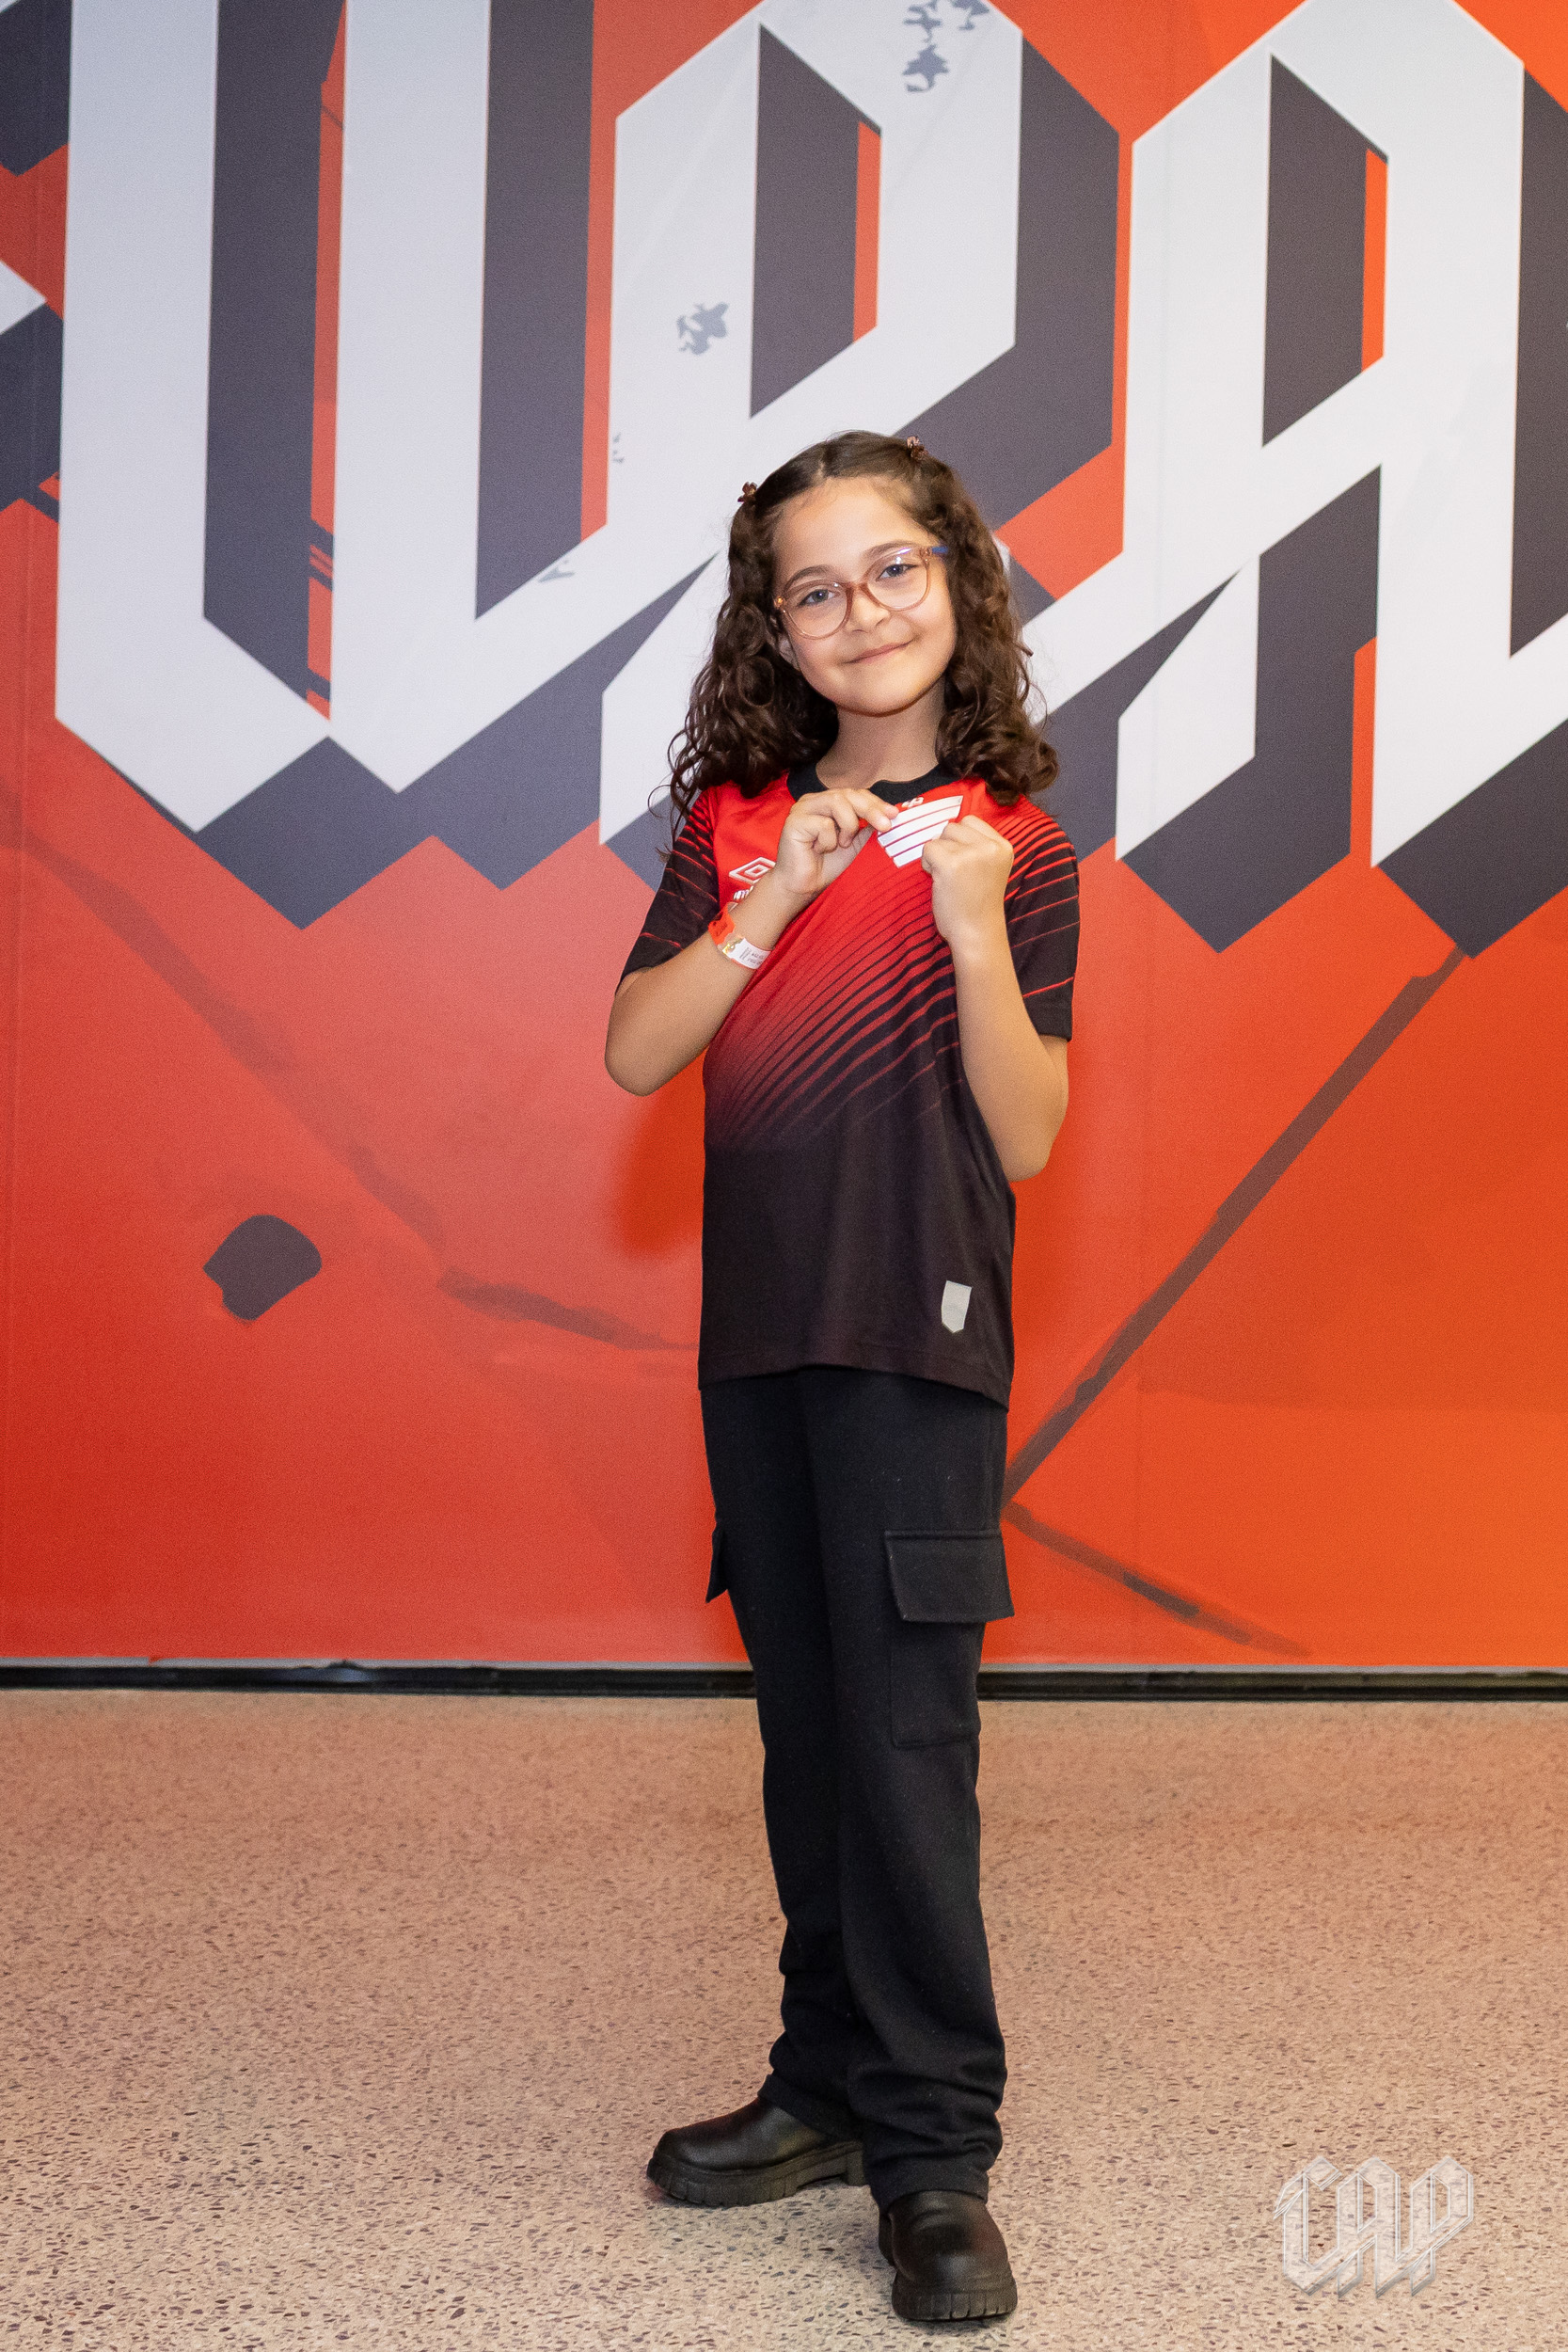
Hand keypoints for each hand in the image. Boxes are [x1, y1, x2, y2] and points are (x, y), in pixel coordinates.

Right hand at [765, 788, 892, 909]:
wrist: (802, 886)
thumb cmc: (825, 864)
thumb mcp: (853, 843)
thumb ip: (865, 827)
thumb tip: (888, 814)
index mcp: (827, 802)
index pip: (855, 793)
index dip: (875, 802)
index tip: (894, 814)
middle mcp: (814, 801)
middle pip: (848, 794)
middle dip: (870, 810)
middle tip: (886, 826)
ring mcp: (802, 808)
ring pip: (837, 802)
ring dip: (847, 826)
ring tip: (842, 844)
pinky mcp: (794, 821)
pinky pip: (823, 824)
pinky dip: (829, 841)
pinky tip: (818, 850)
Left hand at [922, 815, 1012, 955]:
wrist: (977, 933)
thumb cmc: (978, 904)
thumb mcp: (989, 868)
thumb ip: (977, 846)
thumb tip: (947, 828)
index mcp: (1003, 846)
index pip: (971, 821)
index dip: (959, 840)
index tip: (963, 863)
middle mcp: (990, 847)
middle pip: (953, 826)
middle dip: (947, 846)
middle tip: (953, 872)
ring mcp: (971, 854)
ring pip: (940, 836)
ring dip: (936, 854)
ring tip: (946, 877)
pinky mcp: (951, 864)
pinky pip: (928, 849)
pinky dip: (927, 864)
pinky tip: (938, 880)